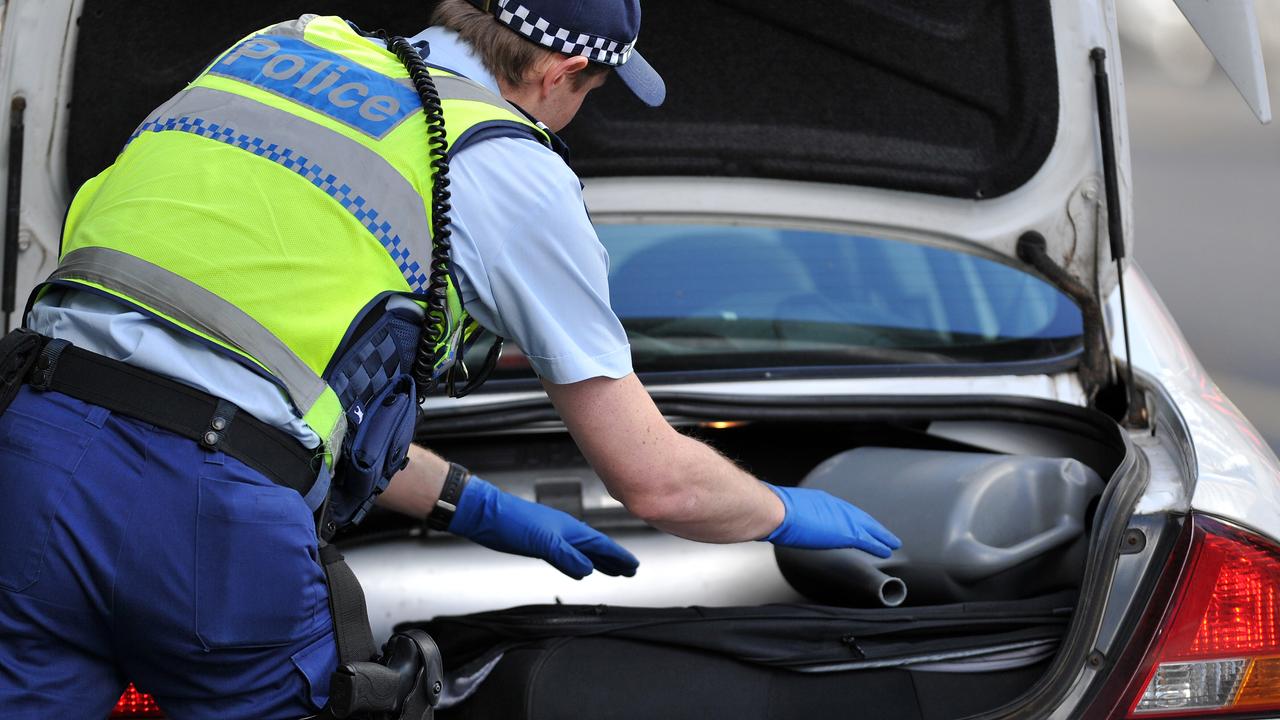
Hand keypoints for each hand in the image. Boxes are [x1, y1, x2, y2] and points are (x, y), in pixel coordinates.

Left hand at [447, 476, 639, 579]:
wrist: (484, 514)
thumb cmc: (510, 521)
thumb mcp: (542, 542)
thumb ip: (566, 556)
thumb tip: (587, 570)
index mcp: (569, 529)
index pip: (601, 544)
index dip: (618, 556)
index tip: (633, 565)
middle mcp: (564, 531)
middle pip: (596, 547)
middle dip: (614, 559)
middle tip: (629, 570)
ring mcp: (552, 535)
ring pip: (583, 550)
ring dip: (599, 560)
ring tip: (612, 570)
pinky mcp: (539, 542)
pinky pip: (568, 554)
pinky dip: (578, 561)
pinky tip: (578, 566)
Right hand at [762, 484, 901, 557]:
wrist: (775, 511)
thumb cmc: (772, 511)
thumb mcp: (783, 510)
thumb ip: (788, 516)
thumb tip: (778, 521)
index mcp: (819, 500)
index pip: (841, 511)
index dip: (852, 518)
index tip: (859, 524)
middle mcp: (834, 506)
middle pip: (859, 517)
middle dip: (872, 525)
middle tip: (883, 532)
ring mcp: (841, 518)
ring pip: (868, 528)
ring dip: (881, 536)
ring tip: (891, 543)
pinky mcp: (846, 532)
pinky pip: (868, 540)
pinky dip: (878, 545)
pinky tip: (886, 550)